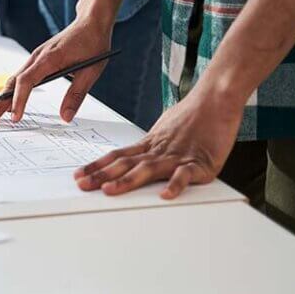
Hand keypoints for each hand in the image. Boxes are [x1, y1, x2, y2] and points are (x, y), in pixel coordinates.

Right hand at [0, 16, 112, 124]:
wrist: (91, 21)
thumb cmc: (92, 43)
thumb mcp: (91, 71)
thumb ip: (76, 95)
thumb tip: (66, 117)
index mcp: (49, 58)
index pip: (27, 81)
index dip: (19, 100)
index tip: (16, 117)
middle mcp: (37, 57)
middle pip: (12, 83)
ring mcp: (35, 58)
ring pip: (13, 81)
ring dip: (0, 99)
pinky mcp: (37, 60)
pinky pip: (19, 78)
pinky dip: (9, 91)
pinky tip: (4, 102)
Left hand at [74, 85, 243, 199]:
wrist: (216, 99)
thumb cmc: (192, 116)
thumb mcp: (163, 130)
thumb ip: (148, 146)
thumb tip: (131, 156)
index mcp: (149, 145)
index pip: (117, 156)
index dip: (97, 166)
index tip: (79, 175)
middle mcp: (158, 151)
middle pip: (126, 164)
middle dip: (102, 176)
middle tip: (83, 185)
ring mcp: (177, 156)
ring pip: (148, 169)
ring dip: (128, 180)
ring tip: (111, 190)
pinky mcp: (200, 163)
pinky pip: (186, 174)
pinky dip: (175, 184)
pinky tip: (165, 194)